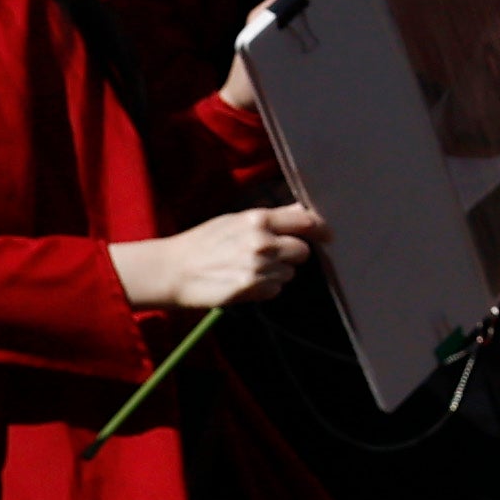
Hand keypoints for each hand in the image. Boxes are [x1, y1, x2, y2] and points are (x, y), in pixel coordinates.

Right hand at [114, 203, 321, 312]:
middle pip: (303, 251)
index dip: (319, 229)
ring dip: (277, 273)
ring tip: (249, 268)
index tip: (325, 235)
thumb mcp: (236, 220)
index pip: (306, 221)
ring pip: (289, 274)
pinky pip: (275, 290)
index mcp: (258, 219)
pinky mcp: (250, 290)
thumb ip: (273, 216)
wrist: (173, 270)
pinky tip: (244, 281)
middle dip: (293, 254)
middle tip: (273, 255)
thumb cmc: (204, 241)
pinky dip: (265, 288)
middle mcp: (262, 242)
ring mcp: (257, 268)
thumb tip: (304, 209)